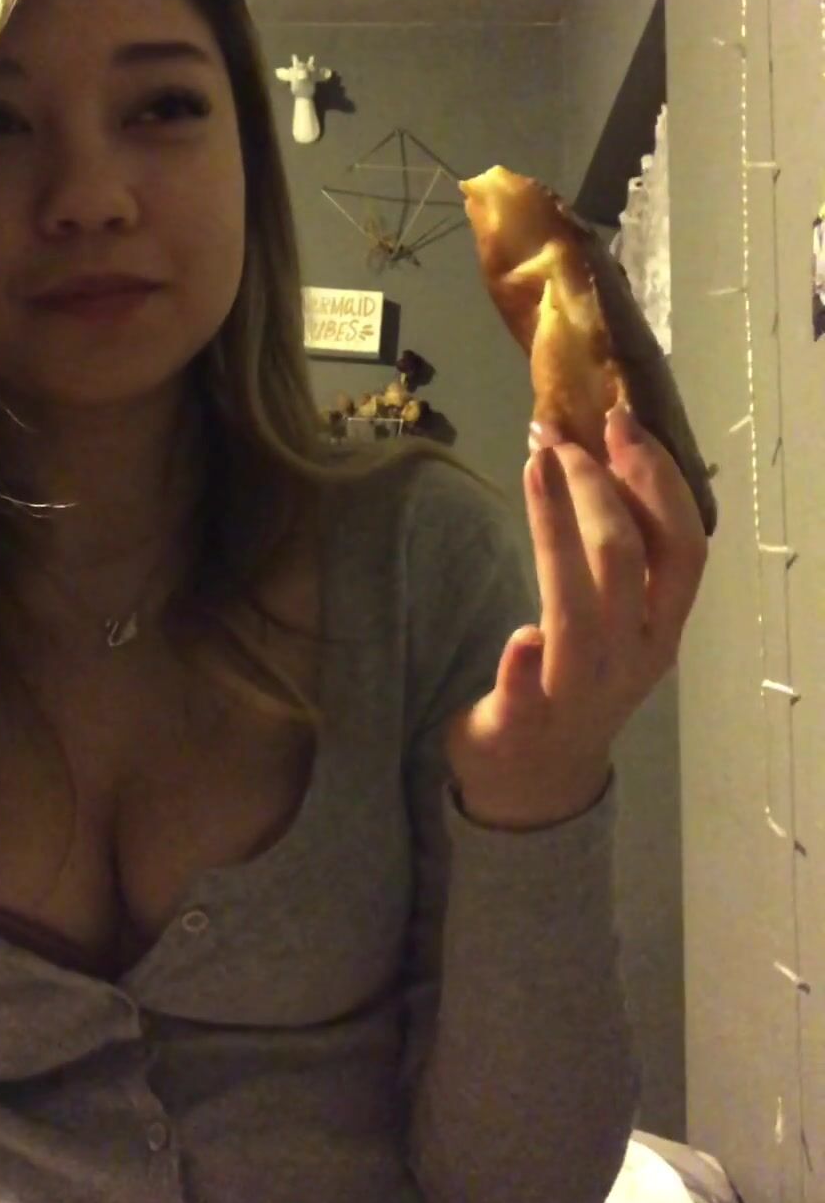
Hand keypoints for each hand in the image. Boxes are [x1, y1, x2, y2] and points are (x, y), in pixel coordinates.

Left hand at [446, 402, 708, 829]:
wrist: (538, 781)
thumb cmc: (577, 678)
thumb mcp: (615, 618)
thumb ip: (616, 554)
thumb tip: (600, 453)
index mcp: (661, 626)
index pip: (683, 544)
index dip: (657, 479)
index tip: (622, 421)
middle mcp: (632, 656)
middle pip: (626, 560)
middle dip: (595, 487)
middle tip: (556, 435)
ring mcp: (579, 693)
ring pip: (578, 609)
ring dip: (556, 530)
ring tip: (532, 467)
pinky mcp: (524, 723)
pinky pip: (529, 693)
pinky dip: (526, 663)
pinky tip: (519, 635)